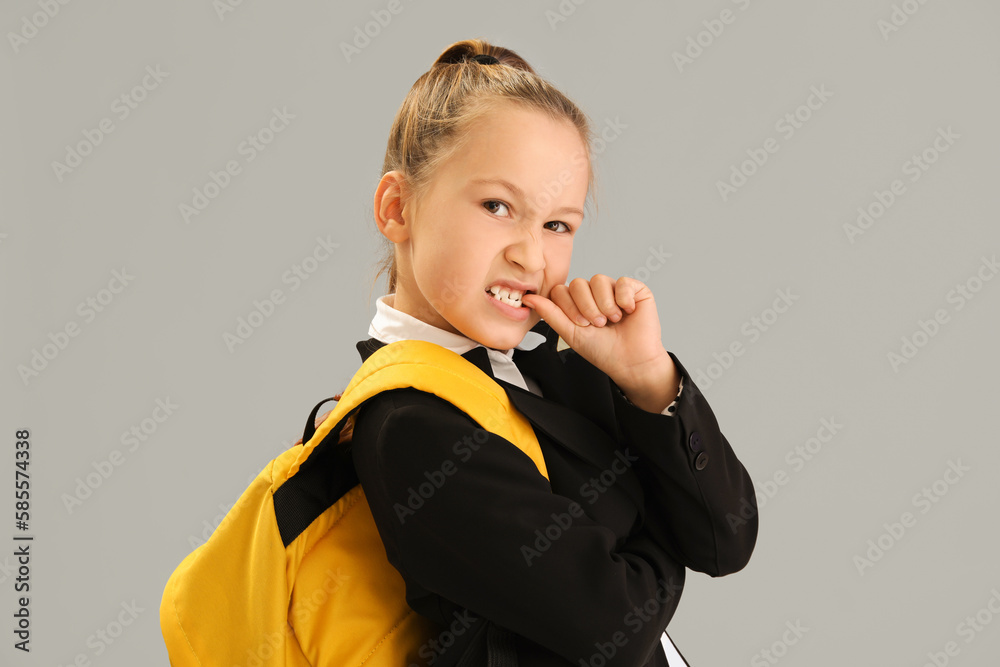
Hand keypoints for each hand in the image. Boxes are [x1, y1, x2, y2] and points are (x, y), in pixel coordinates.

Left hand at [522, 275, 676, 407]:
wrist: (631, 362)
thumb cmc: (603, 351)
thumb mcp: (571, 333)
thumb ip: (550, 314)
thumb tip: (528, 298)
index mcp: (577, 304)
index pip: (561, 290)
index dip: (568, 306)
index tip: (580, 325)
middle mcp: (594, 294)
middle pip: (578, 283)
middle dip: (586, 307)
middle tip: (597, 324)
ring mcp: (613, 290)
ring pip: (598, 280)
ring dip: (604, 304)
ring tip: (612, 320)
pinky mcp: (634, 289)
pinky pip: (622, 281)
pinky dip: (623, 298)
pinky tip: (627, 311)